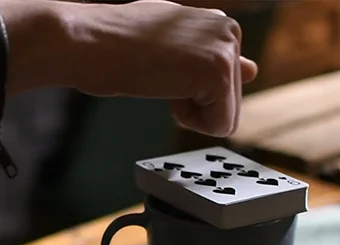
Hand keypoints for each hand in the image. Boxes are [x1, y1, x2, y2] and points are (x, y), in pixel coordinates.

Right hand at [0, 0, 256, 136]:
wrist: (86, 41)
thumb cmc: (114, 44)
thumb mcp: (171, 47)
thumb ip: (211, 58)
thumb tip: (253, 70)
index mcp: (219, 24)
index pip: (224, 85)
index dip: (189, 92)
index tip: (159, 70)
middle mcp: (229, 30)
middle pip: (229, 102)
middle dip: (192, 102)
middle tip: (156, 74)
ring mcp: (226, 49)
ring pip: (227, 116)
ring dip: (190, 111)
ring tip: (158, 78)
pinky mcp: (219, 72)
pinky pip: (220, 126)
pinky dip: (190, 121)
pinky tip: (164, 90)